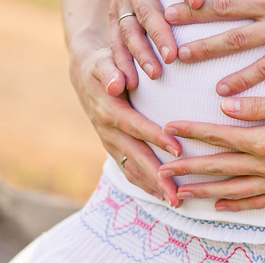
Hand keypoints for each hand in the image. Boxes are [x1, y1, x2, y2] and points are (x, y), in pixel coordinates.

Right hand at [69, 39, 183, 205]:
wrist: (86, 74)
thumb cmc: (103, 64)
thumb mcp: (104, 61)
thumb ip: (111, 70)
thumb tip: (117, 84)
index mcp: (109, 110)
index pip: (135, 126)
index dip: (156, 138)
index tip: (177, 149)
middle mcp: (108, 131)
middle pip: (135, 157)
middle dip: (156, 176)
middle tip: (177, 194)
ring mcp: (110, 143)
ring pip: (132, 169)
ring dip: (153, 187)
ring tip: (176, 202)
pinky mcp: (114, 149)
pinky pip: (129, 171)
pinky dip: (145, 185)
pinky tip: (163, 196)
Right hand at [108, 0, 231, 84]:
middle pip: (146, 10)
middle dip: (159, 33)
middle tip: (174, 54)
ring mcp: (121, 2)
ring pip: (128, 30)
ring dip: (140, 53)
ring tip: (155, 74)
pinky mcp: (115, 16)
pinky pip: (115, 41)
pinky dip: (121, 62)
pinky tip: (129, 83)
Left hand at [157, 93, 264, 210]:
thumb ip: (257, 106)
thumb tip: (223, 106)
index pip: (219, 136)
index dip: (192, 131)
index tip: (169, 128)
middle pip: (218, 168)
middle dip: (187, 168)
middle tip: (161, 171)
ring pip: (232, 190)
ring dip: (203, 191)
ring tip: (179, 193)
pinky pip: (256, 203)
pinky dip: (236, 206)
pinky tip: (219, 207)